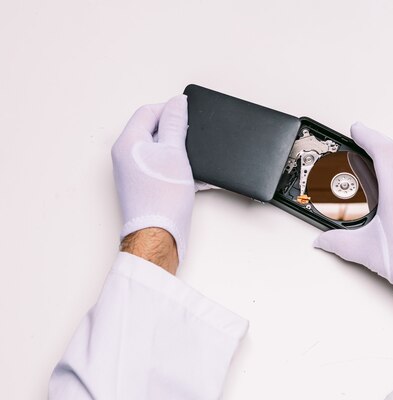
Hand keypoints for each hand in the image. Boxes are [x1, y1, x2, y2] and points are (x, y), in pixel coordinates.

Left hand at [112, 95, 193, 264]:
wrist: (159, 236)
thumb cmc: (163, 199)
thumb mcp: (174, 153)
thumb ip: (175, 124)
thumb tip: (177, 102)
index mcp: (128, 143)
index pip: (147, 111)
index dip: (170, 109)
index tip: (190, 113)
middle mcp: (127, 156)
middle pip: (154, 130)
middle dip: (177, 131)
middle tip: (195, 136)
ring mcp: (135, 173)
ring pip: (161, 150)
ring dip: (182, 151)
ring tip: (198, 158)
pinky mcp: (146, 187)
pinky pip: (164, 168)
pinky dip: (181, 168)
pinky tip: (199, 177)